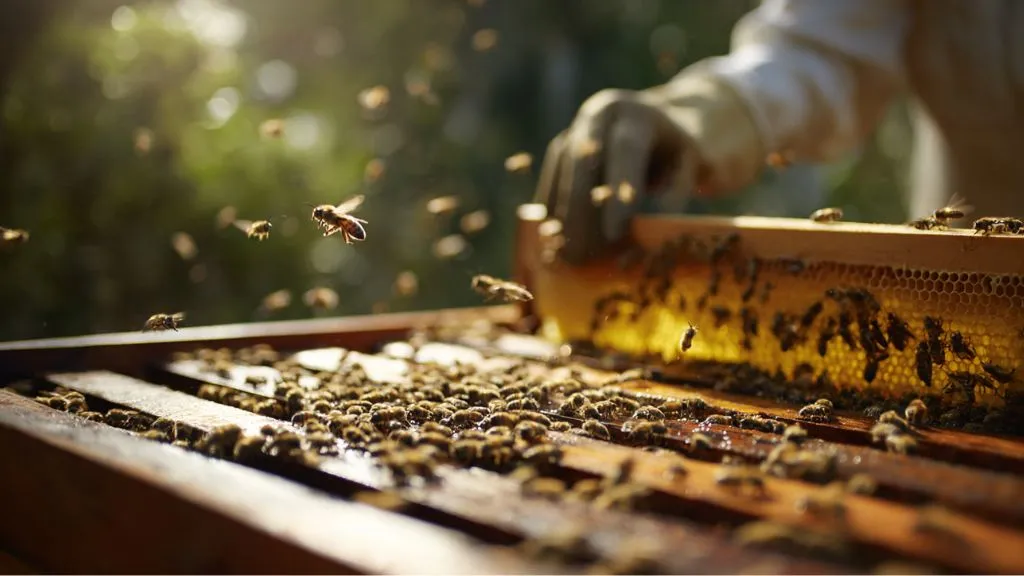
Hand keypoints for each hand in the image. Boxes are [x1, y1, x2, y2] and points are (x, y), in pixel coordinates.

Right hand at [533, 88, 698, 264]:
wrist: (664, 119)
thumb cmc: (681, 151)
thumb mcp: (694, 165)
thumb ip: (677, 190)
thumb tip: (653, 223)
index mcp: (637, 115)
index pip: (625, 152)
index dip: (618, 193)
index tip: (613, 234)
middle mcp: (601, 115)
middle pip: (582, 161)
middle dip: (578, 211)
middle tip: (579, 254)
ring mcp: (577, 127)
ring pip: (562, 170)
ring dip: (560, 213)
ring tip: (564, 253)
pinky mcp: (563, 145)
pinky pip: (552, 176)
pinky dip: (552, 207)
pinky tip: (554, 236)